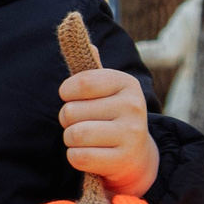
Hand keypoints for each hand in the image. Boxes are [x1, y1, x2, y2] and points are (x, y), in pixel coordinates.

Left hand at [60, 67, 158, 195]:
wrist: (136, 155)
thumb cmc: (109, 116)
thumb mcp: (104, 90)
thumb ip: (90, 70)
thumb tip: (85, 43)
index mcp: (126, 83)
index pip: (79, 83)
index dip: (67, 93)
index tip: (73, 97)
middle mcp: (133, 106)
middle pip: (70, 112)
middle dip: (68, 120)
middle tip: (85, 123)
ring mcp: (131, 134)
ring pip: (73, 135)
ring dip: (71, 140)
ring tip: (86, 139)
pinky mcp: (123, 160)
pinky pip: (78, 157)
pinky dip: (76, 157)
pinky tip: (92, 154)